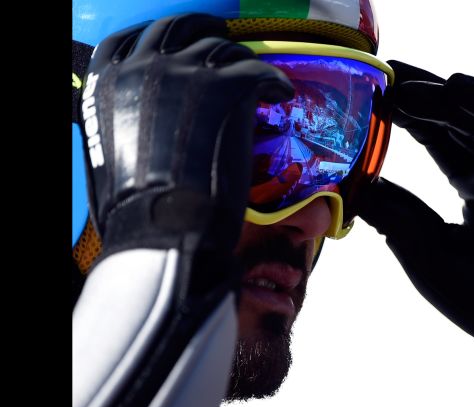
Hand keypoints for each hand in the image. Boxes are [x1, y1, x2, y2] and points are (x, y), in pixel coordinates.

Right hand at [80, 13, 293, 262]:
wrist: (163, 226)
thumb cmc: (134, 209)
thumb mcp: (109, 152)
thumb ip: (126, 122)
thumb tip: (145, 123)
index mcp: (108, 81)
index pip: (134, 40)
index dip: (164, 41)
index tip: (182, 48)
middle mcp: (145, 65)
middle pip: (182, 30)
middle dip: (206, 36)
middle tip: (226, 52)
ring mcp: (188, 73)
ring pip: (223, 50)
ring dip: (242, 64)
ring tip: (257, 84)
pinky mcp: (228, 87)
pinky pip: (261, 70)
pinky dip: (275, 80)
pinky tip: (282, 94)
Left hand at [357, 61, 473, 404]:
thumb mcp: (428, 256)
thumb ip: (397, 219)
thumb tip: (357, 188)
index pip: (439, 141)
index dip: (409, 117)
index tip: (374, 95)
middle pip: (459, 123)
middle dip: (422, 97)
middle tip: (385, 73)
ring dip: (446, 98)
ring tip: (405, 80)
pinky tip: (456, 87)